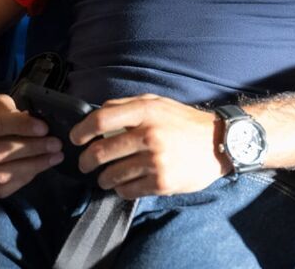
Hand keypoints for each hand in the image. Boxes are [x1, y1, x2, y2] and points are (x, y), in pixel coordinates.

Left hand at [70, 93, 229, 199]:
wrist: (219, 143)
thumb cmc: (184, 122)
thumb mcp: (158, 103)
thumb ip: (127, 106)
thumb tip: (96, 115)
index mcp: (146, 112)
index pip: (101, 120)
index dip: (81, 131)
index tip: (76, 139)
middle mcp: (149, 135)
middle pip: (100, 152)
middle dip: (86, 161)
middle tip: (85, 164)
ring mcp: (155, 161)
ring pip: (111, 175)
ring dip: (103, 178)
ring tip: (106, 177)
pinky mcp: (161, 182)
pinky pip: (127, 191)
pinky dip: (121, 189)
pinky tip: (126, 184)